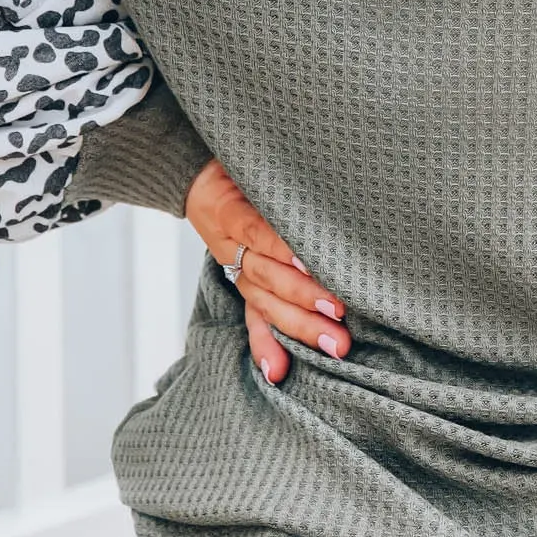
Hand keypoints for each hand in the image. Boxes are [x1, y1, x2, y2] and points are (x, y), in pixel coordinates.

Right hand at [184, 159, 349, 385]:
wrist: (198, 175)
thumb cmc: (242, 166)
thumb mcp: (253, 163)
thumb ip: (281, 176)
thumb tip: (325, 171)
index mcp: (231, 209)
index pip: (257, 229)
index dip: (282, 247)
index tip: (310, 261)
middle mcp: (232, 244)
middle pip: (266, 274)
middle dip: (303, 296)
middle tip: (339, 310)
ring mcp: (235, 267)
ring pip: (264, 301)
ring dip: (297, 325)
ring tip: (333, 342)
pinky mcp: (242, 283)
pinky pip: (252, 317)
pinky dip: (264, 345)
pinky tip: (277, 372)